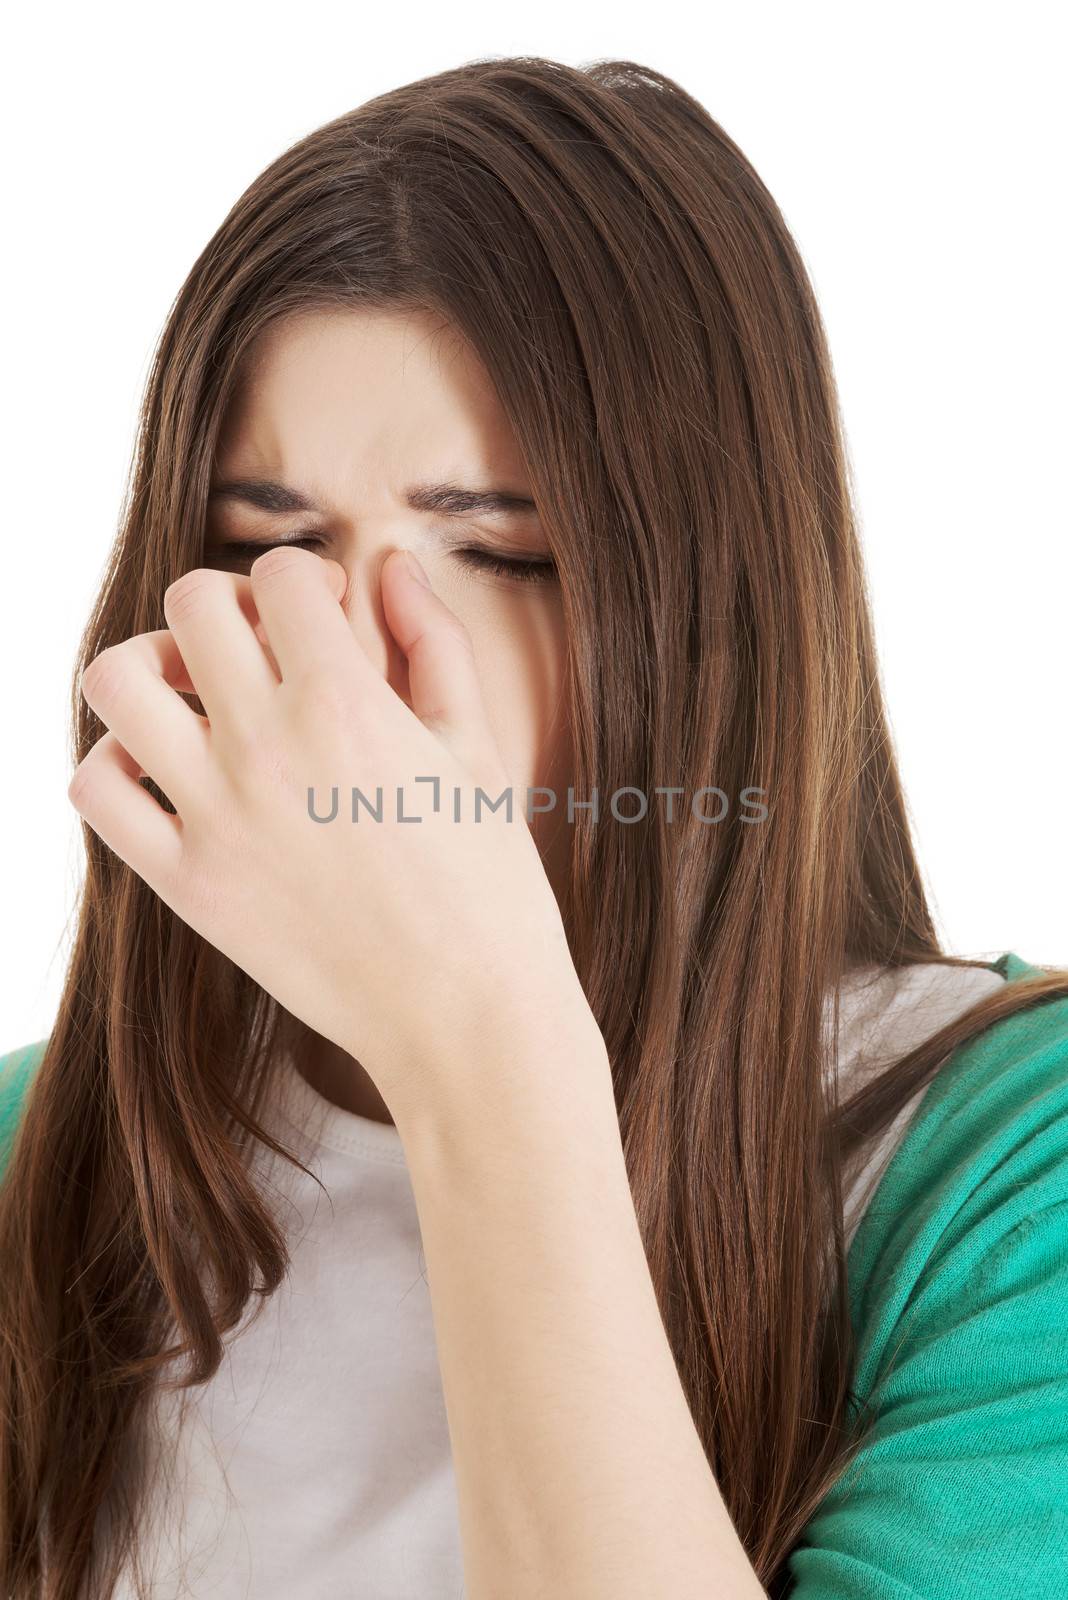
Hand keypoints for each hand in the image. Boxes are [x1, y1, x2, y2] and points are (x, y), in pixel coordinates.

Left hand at [69, 546, 586, 1118]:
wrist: (464, 1016)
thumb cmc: (489, 886)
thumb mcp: (478, 750)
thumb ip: (433, 644)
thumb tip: (394, 566)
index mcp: (346, 702)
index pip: (281, 574)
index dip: (308, 579)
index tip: (329, 617)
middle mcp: (265, 746)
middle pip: (190, 603)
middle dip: (230, 605)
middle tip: (264, 648)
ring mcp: (214, 816)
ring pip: (116, 680)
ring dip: (152, 666)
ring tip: (198, 698)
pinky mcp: (186, 884)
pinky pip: (95, 791)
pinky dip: (117, 763)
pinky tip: (170, 774)